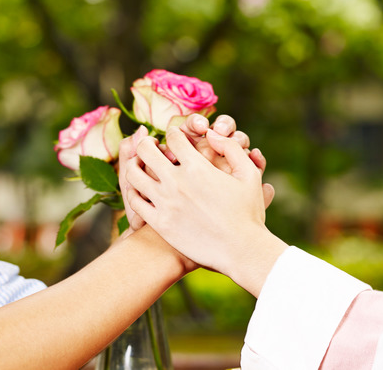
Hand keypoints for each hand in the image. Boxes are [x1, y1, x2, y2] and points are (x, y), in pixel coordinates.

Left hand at [118, 114, 267, 230]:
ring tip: (140, 165)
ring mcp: (165, 203)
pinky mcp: (160, 223)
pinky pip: (134, 202)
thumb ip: (230, 147)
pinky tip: (140, 191)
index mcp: (197, 167)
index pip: (173, 136)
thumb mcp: (249, 174)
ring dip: (135, 164)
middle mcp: (176, 182)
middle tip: (150, 145)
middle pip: (145, 150)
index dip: (173, 132)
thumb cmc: (248, 212)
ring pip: (133, 174)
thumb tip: (210, 133)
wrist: (241, 250)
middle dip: (146, 143)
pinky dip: (133, 192)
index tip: (175, 137)